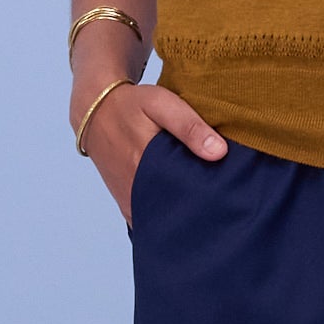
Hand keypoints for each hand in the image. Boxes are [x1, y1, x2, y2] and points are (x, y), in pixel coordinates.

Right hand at [73, 76, 226, 223]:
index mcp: (147, 169)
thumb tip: (219, 153)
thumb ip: (189, 127)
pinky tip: (183, 206)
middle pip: (176, 213)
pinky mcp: (127, 204)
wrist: (95, 112)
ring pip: (163, 219)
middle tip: (221, 203)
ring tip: (205, 206)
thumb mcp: (160, 104)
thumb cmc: (131, 106)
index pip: (186, 199)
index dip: (209, 200)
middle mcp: (137, 192)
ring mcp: (131, 201)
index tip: (228, 199)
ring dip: (182, 214)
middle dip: (199, 211)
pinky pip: (151, 219)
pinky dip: (166, 216)